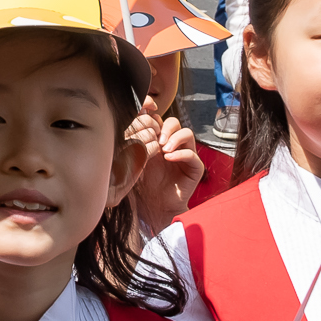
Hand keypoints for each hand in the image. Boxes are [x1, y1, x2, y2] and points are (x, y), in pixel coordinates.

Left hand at [129, 101, 204, 233]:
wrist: (155, 206)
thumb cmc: (144, 184)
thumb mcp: (136, 160)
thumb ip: (134, 144)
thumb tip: (125, 124)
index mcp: (159, 140)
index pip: (160, 119)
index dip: (154, 114)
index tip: (147, 115)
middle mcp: (174, 144)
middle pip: (174, 122)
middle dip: (165, 127)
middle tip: (156, 139)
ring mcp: (186, 154)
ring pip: (187, 133)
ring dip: (175, 138)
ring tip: (163, 149)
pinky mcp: (195, 167)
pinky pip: (192, 154)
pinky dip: (180, 153)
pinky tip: (169, 158)